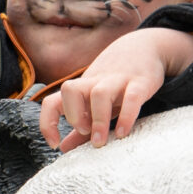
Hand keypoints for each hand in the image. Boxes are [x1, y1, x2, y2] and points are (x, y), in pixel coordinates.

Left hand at [37, 27, 192, 152]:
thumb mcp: (96, 100)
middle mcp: (95, 82)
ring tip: (100, 141)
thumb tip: (63, 147)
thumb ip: (81, 125)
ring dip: (98, 119)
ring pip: (100, 94)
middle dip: (73, 115)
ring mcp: (117, 80)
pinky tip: (122, 133)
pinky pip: (132, 98)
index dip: (47, 122)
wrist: (145, 46)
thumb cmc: (116, 80)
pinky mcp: (141, 82)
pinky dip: (126, 116)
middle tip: (84, 132)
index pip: (52, 102)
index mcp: (82, 89)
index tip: (54, 143)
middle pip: (70, 90)